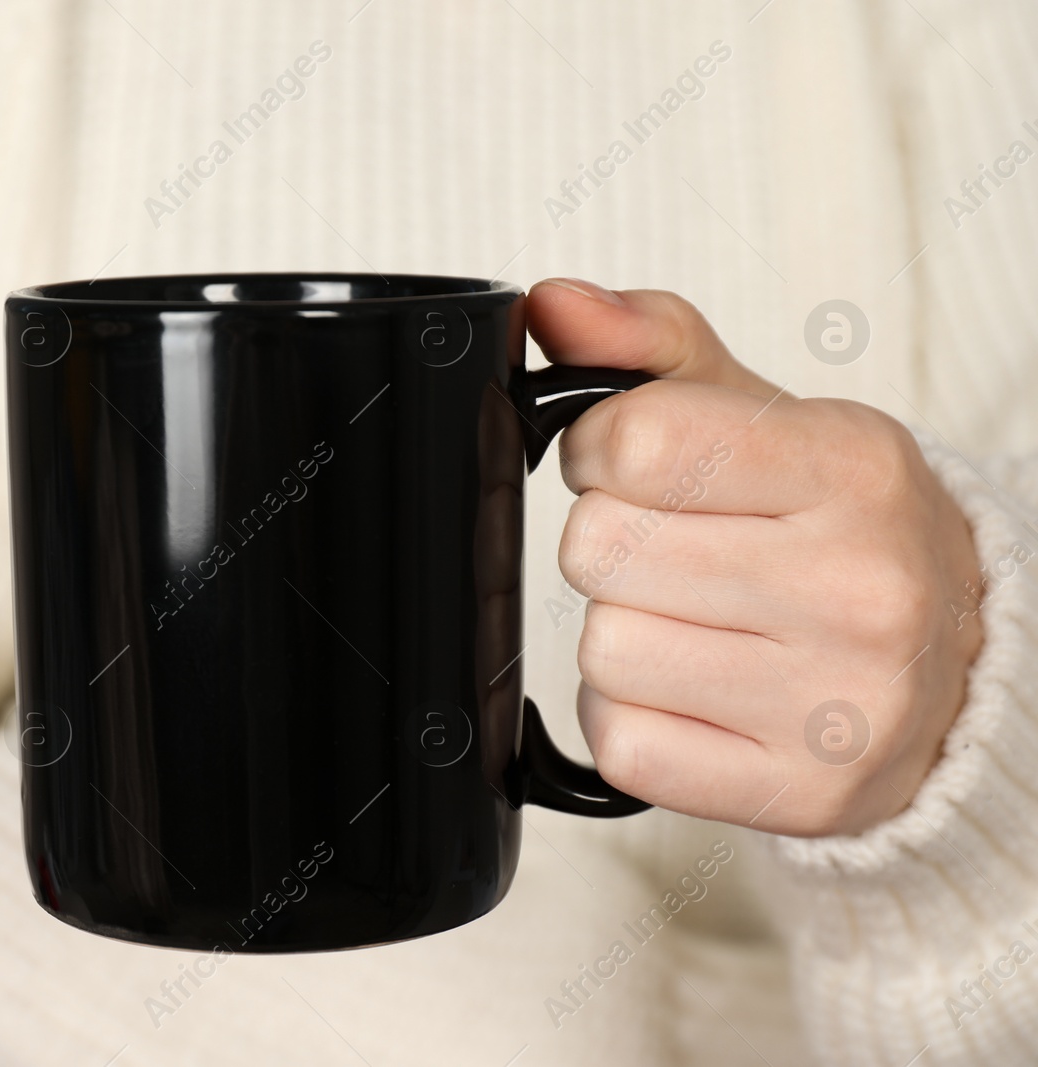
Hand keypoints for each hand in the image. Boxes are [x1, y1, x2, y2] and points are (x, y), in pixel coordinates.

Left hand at [526, 278, 984, 836]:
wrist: (955, 666)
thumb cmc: (838, 529)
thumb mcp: (766, 416)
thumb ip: (649, 349)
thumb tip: (550, 305)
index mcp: (853, 469)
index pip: (638, 439)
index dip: (601, 448)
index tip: (631, 463)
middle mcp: (858, 588)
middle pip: (601, 550)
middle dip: (612, 542)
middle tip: (678, 552)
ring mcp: (833, 703)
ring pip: (604, 650)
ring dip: (623, 633)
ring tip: (697, 625)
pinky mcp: (797, 792)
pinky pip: (622, 743)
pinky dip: (631, 718)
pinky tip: (695, 692)